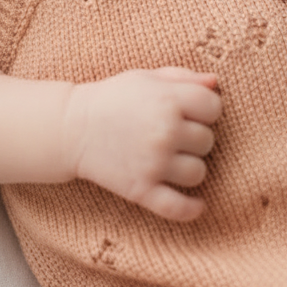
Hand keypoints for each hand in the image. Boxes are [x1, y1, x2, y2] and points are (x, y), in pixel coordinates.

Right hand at [64, 67, 221, 220]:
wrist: (71, 128)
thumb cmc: (113, 98)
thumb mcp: (145, 78)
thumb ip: (182, 77)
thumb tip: (215, 83)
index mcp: (167, 99)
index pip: (214, 107)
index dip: (205, 109)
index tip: (191, 113)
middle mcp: (164, 131)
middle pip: (207, 141)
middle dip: (194, 138)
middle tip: (172, 135)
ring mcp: (153, 163)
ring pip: (198, 173)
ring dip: (189, 168)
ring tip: (172, 160)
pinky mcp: (141, 189)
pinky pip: (179, 207)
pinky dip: (192, 209)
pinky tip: (198, 205)